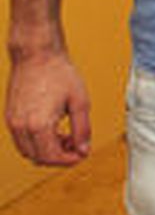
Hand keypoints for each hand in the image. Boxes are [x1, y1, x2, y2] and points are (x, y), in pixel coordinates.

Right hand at [6, 50, 90, 165]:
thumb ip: (82, 129)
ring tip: (66, 135)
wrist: (37, 54)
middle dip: (59, 157)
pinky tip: (53, 129)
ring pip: (28, 151)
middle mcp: (20, 126)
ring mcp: (12, 122)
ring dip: (47, 150)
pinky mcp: (9, 116)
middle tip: (76, 144)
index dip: (69, 160)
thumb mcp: (80, 102)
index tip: (82, 154)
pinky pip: (21, 140)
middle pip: (38, 158)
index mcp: (38, 125)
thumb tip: (83, 149)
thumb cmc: (59, 73)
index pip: (52, 157)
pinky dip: (37, 142)